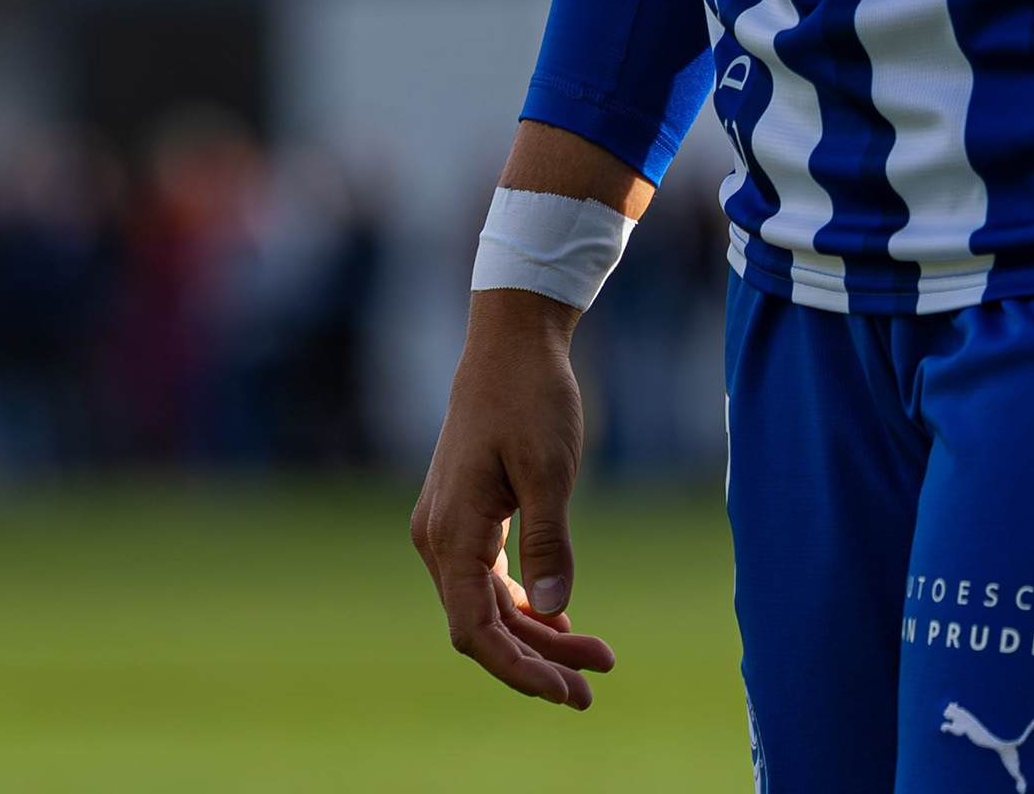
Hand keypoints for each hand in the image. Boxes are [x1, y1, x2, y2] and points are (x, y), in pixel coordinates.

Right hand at [411, 290, 616, 708]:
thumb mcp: (550, 470)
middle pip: (483, 625)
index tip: (567, 691)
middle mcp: (438, 537)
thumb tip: (553, 611)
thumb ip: (549, 541)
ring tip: (595, 658)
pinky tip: (564, 623)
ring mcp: (447, 527)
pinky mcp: (465, 515)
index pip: (475, 630)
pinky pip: (489, 578)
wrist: (511, 341)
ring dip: (537, 635)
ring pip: (488, 604)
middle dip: (537, 660)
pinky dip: (524, 604)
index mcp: (451, 532)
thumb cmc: (532, 396)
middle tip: (593, 687)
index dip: (519, 669)